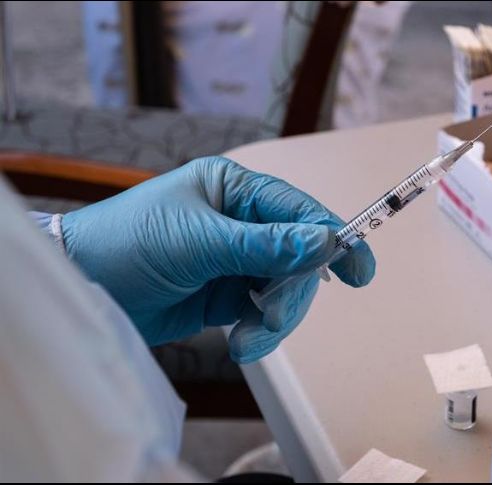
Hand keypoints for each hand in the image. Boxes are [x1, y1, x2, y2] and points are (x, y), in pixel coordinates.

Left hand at [62, 156, 375, 362]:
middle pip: (298, 256)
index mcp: (233, 189)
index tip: (360, 270)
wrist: (83, 289)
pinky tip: (241, 341)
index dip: (333, 237)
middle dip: (292, 291)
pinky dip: (261, 331)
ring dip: (276, 318)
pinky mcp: (228, 295)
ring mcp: (236, 259)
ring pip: (285, 288)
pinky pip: (265, 312)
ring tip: (248, 339)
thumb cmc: (127, 245)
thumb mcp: (198, 242)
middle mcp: (240, 221)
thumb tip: (326, 242)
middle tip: (273, 317)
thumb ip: (265, 245)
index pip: (297, 209)